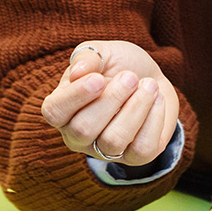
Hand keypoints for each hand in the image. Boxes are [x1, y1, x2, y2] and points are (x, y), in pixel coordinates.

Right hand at [41, 41, 179, 166]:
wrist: (151, 78)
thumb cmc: (119, 66)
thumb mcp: (103, 53)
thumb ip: (87, 57)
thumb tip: (79, 72)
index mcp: (62, 109)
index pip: (55, 112)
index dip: (76, 96)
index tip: (99, 78)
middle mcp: (77, 136)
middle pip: (84, 129)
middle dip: (112, 99)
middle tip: (130, 77)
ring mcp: (105, 150)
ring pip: (113, 141)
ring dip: (136, 108)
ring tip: (148, 86)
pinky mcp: (134, 157)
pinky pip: (141, 149)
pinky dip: (154, 120)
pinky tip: (156, 101)